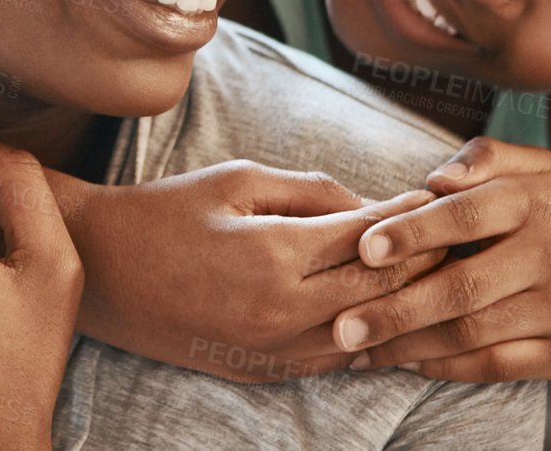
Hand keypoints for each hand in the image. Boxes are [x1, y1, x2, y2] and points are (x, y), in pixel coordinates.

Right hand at [66, 160, 445, 382]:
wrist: (99, 269)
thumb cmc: (165, 212)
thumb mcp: (237, 179)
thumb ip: (310, 191)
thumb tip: (369, 205)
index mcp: (274, 253)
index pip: (371, 237)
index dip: (411, 215)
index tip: (438, 197)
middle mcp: (280, 311)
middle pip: (381, 291)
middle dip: (421, 262)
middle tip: (451, 238)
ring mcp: (270, 349)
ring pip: (365, 335)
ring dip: (400, 309)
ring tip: (431, 281)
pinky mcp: (259, 371)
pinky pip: (333, 362)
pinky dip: (363, 339)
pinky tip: (381, 319)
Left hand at [333, 136, 550, 383]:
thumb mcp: (544, 169)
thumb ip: (486, 157)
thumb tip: (432, 177)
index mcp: (536, 204)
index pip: (467, 216)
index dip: (414, 231)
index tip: (363, 248)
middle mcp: (547, 258)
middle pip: (462, 287)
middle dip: (395, 308)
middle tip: (340, 323)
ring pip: (472, 332)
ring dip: (408, 345)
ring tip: (355, 348)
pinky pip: (496, 365)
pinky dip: (447, 367)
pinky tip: (404, 363)